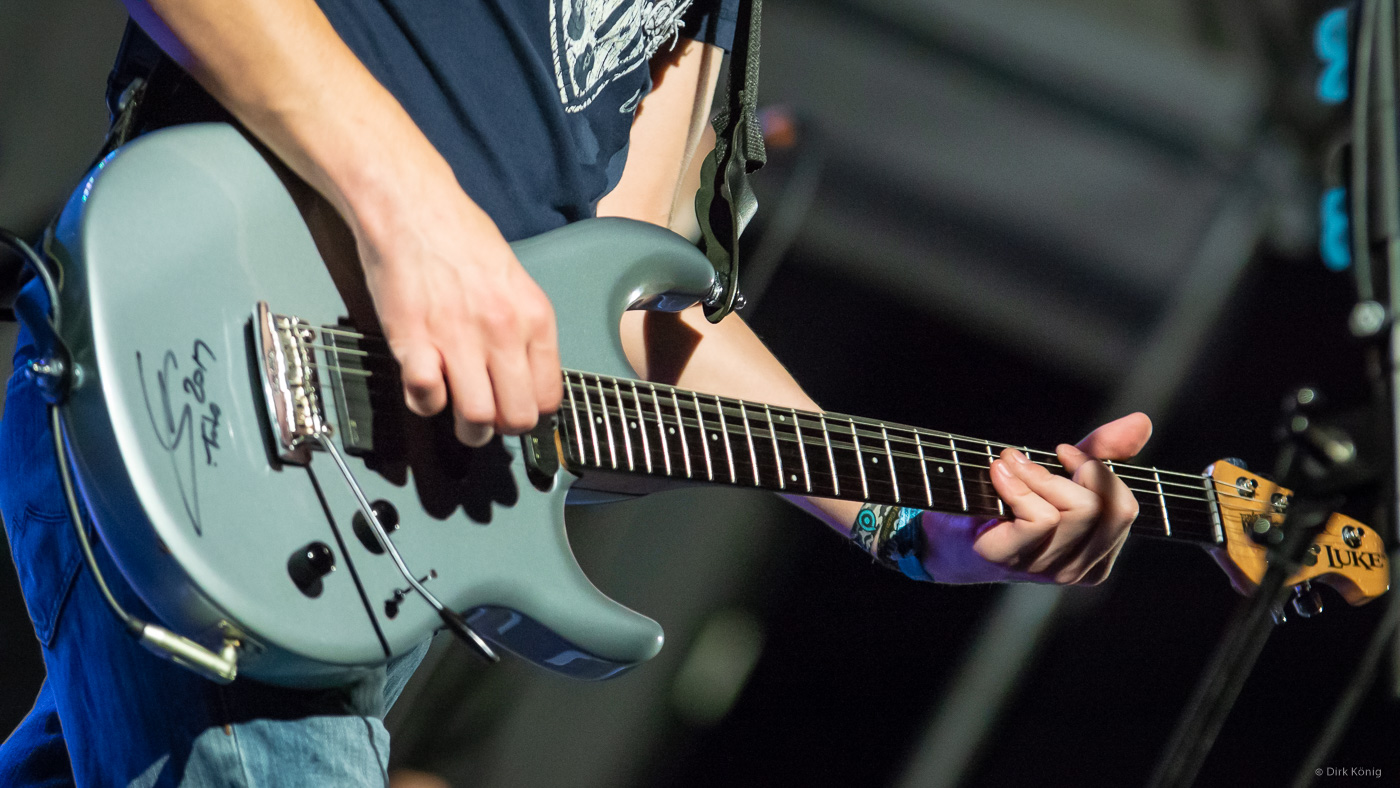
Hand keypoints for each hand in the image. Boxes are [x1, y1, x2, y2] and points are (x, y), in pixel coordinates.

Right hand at [354, 179, 561, 446]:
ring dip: (467, 428)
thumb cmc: (462, 238)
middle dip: (503, 428)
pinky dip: (426, 401)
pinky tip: (426, 382)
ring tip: (458, 410)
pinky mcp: (413, 340)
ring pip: (477, 419)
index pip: (549, 397)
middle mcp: (502, 331)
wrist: (412, 206)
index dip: (531, 411)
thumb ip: (525, 328)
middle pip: (516, 417)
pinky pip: (426, 397)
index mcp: (534, 317)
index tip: (516, 407)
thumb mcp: (516, 280)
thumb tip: (527, 377)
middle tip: (489, 418)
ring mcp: (458, 338)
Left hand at [922, 412, 1152, 584]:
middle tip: (1036, 457)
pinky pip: (1039, 518)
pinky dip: (1017, 485)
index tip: (1065, 453)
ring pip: (1073, 511)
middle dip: (1074, 470)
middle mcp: (1078, 570)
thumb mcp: (1060, 473)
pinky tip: (998, 474)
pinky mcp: (1011, 560)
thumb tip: (1142, 421)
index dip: (1100, 472)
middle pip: (1104, 509)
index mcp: (1099, 554)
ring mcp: (1045, 571)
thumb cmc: (1007, 502)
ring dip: (1037, 474)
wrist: (946, 530)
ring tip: (1010, 463)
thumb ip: (1101, 452)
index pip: (1124, 509)